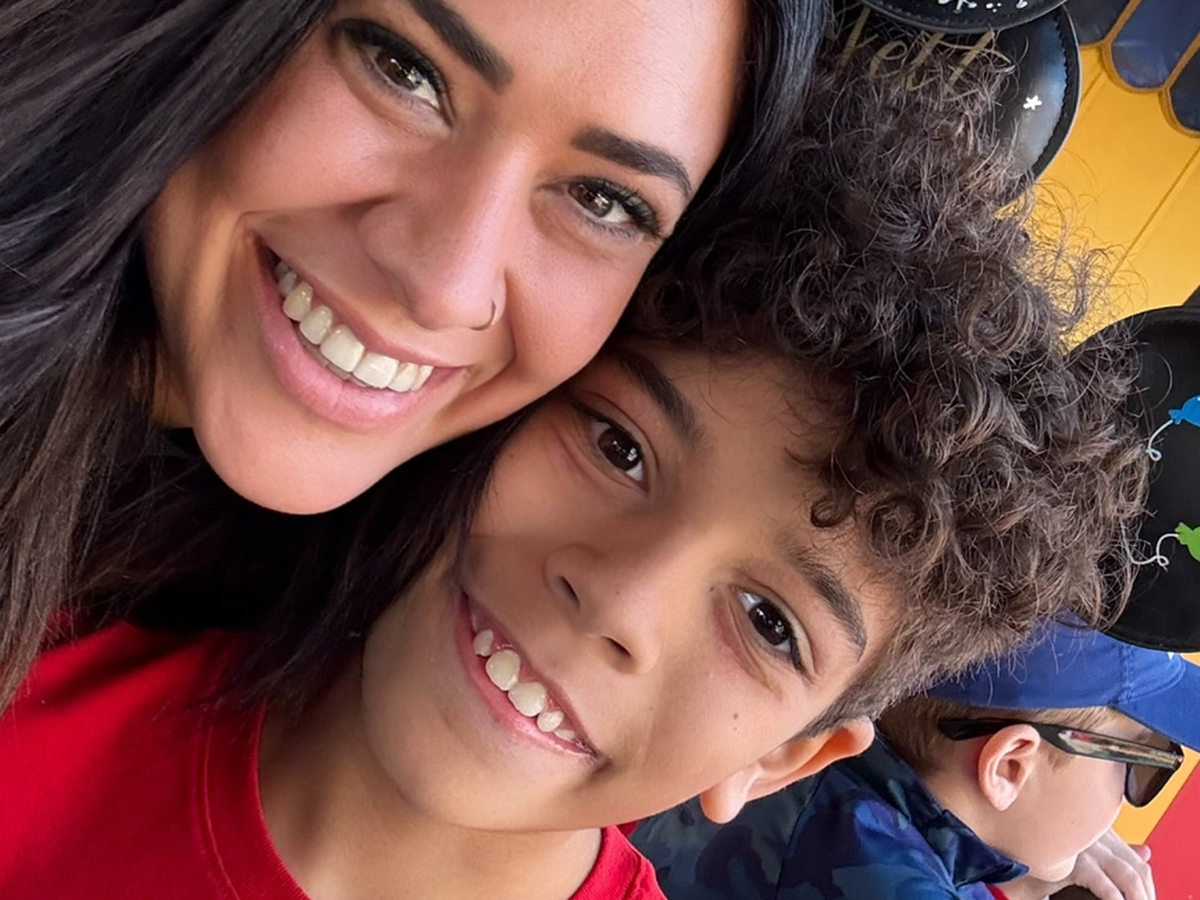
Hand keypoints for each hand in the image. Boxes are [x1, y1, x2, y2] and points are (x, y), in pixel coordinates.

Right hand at [994, 829, 1153, 899]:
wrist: (994, 867)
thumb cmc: (1025, 860)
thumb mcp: (1072, 856)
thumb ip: (1108, 853)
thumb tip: (1145, 851)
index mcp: (1086, 822)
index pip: (1131, 852)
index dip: (1144, 876)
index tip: (1146, 892)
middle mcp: (1087, 829)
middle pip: (1136, 864)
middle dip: (1147, 891)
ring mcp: (1080, 843)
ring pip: (1130, 875)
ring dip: (1139, 898)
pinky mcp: (1071, 861)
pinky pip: (1109, 889)